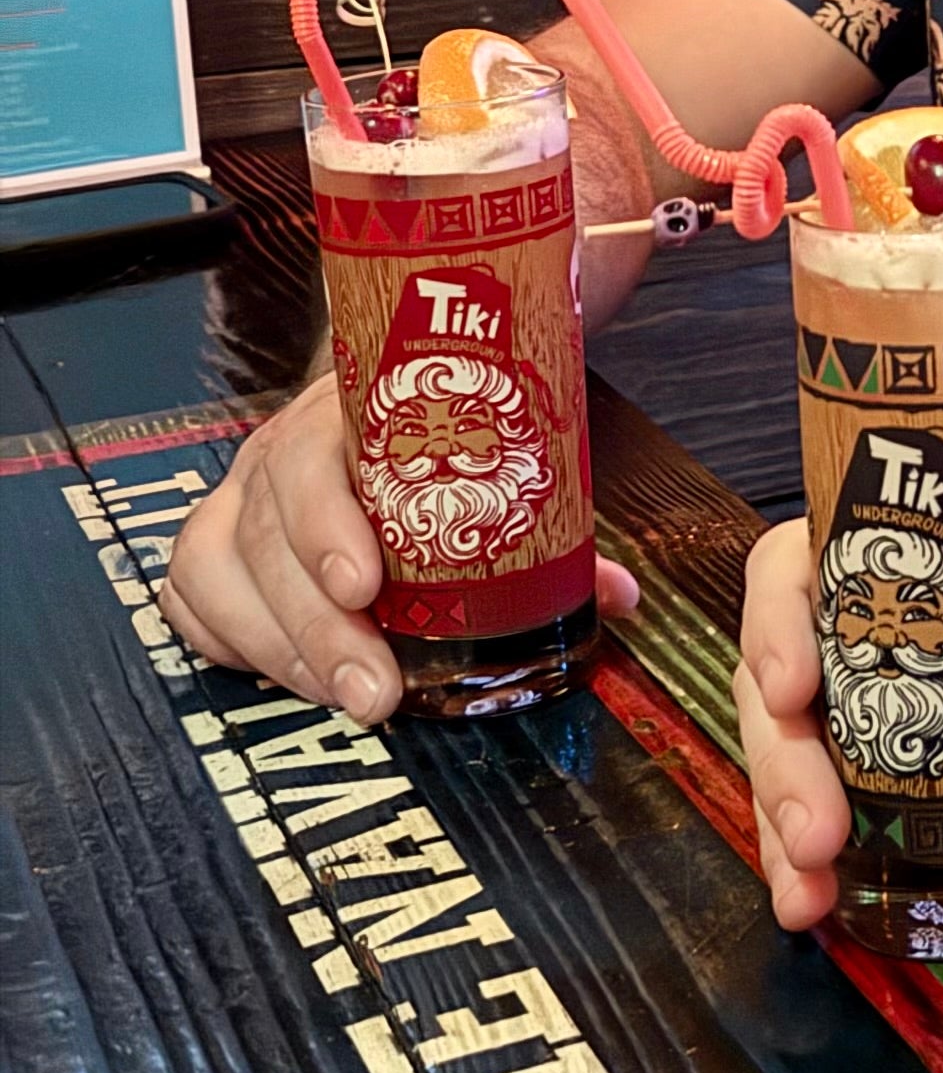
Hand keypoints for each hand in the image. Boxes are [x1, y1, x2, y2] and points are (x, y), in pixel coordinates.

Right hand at [162, 373, 638, 722]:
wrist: (417, 375)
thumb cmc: (455, 424)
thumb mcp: (505, 454)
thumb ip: (558, 529)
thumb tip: (616, 596)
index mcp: (347, 413)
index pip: (311, 460)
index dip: (327, 528)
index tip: (366, 588)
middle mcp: (284, 451)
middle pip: (265, 534)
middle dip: (316, 628)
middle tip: (373, 691)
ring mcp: (245, 496)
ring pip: (216, 571)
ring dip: (280, 649)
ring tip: (348, 697)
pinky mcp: (223, 542)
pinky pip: (195, 595)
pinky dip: (232, 643)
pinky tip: (287, 679)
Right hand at [737, 526, 942, 929]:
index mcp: (896, 557)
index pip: (791, 566)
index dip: (772, 621)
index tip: (792, 687)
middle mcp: (854, 624)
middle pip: (773, 677)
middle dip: (781, 760)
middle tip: (816, 832)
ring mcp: (855, 696)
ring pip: (781, 747)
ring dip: (780, 819)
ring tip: (809, 890)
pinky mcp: (871, 760)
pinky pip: (813, 799)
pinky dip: (804, 854)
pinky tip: (816, 902)